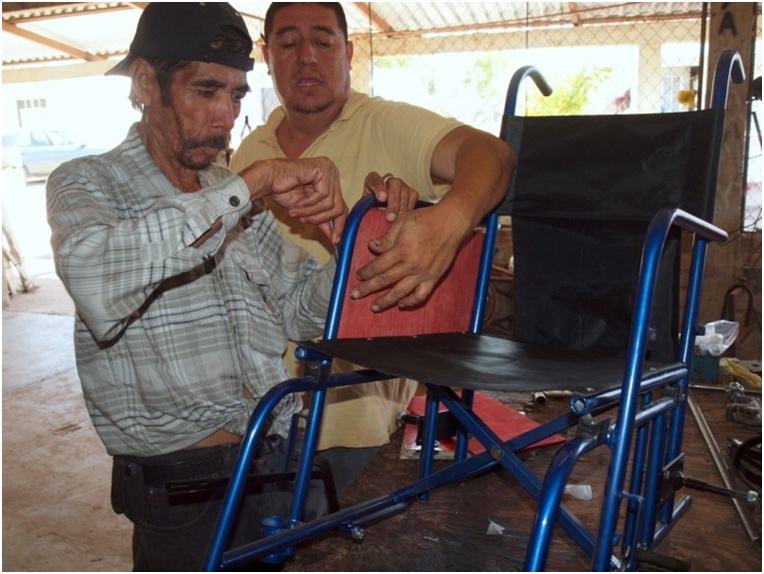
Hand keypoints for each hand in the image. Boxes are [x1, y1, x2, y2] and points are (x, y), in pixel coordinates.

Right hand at [239, 157, 347, 243]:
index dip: (339, 226)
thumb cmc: (285, 191)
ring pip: (330, 203)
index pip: (342, 207)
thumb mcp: (308, 211)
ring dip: (311, 212)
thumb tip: (335, 238)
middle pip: (338, 207)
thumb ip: (322, 220)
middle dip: (321, 219)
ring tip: (297, 212)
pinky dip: (309, 203)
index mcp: (331, 181)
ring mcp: (329, 169)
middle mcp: (333, 172)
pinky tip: (298, 203)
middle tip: (304, 221)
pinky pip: (322, 195)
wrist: (268, 179)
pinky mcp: (322, 168)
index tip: (334, 240)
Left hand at [350, 202, 470, 311]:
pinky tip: (401, 304)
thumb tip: (372, 247)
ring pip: (400, 292)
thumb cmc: (426, 219)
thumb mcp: (402, 222)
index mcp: (401, 250)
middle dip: (367, 289)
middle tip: (355, 295)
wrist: (451, 222)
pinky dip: (410, 302)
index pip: (378, 266)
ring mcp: (423, 273)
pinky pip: (421, 295)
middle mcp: (411, 265)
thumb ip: (387, 238)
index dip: (366, 272)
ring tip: (374, 307)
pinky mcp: (434, 277)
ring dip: (385, 301)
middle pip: (385, 281)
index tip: (358, 276)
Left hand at [363, 172, 418, 220]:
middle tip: (390, 217)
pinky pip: (413, 197)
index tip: (381, 198)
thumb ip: (365, 209)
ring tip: (396, 220)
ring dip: (401, 208)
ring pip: (405, 191)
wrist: (381, 216)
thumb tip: (368, 215)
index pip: (374, 180)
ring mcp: (401, 184)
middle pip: (394, 183)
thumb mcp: (365, 211)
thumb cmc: (371, 213)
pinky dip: (408, 208)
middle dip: (393, 201)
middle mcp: (387, 180)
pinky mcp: (411, 191)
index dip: (379, 188)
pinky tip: (403, 217)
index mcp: (372, 181)